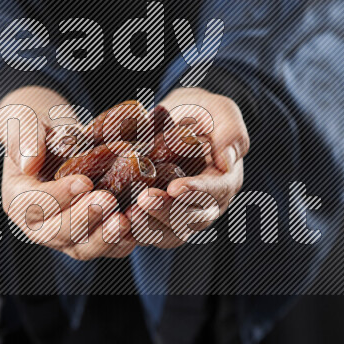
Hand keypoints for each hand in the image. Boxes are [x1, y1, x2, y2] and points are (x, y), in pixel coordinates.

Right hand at [0, 86, 135, 259]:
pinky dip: (122, 241)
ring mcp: (64, 235)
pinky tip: (138, 225)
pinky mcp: (90, 237)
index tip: (84, 181)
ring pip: (82, 248)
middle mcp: (37, 225)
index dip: (58, 197)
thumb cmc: (39, 129)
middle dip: (83, 220)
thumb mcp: (25, 122)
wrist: (59, 138)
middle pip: (56, 234)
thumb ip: (24, 138)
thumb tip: (28, 163)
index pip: (33, 205)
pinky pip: (106, 247)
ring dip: (104, 238)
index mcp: (18, 198)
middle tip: (108, 200)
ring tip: (125, 220)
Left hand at [127, 88, 248, 247]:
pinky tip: (114, 221)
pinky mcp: (157, 219)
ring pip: (169, 233)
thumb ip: (230, 131)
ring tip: (127, 214)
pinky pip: (148, 233)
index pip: (215, 192)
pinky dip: (131, 231)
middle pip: (192, 219)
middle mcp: (206, 205)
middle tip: (143, 200)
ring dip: (148, 227)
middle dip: (167, 212)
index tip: (175, 187)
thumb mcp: (221, 110)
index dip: (196, 192)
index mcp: (224, 181)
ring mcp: (181, 216)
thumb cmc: (202, 112)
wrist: (177, 119)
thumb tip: (227, 161)